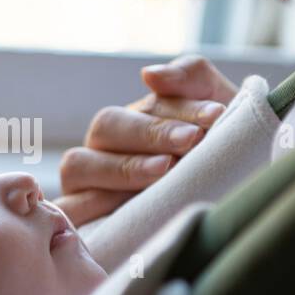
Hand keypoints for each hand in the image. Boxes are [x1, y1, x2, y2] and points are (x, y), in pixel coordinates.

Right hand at [55, 55, 238, 226]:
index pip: (149, 106)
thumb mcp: (218, 115)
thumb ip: (191, 78)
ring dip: (122, 167)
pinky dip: (89, 206)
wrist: (223, 212)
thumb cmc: (219, 160)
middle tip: (191, 139)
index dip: (181, 109)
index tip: (216, 114)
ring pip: (79, 164)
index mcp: (137, 122)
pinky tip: (127, 207)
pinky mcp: (80, 219)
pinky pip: (70, 208)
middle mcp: (105, 149)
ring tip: (164, 170)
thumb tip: (149, 74)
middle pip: (106, 126)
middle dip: (150, 132)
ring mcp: (85, 184)